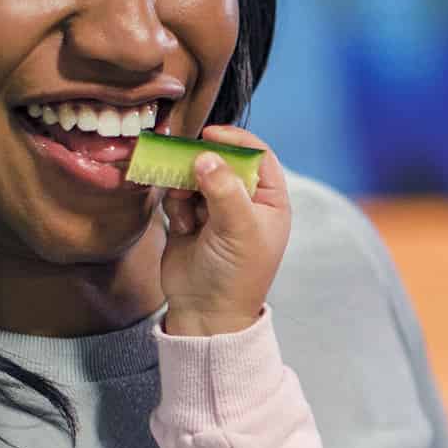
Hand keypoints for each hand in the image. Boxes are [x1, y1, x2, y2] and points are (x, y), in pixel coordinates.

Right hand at [160, 124, 290, 336]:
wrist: (205, 312)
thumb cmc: (235, 275)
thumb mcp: (238, 229)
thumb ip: (224, 190)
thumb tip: (206, 156)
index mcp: (270, 201)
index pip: (257, 156)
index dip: (236, 141)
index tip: (210, 135)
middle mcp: (245, 201)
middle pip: (222, 161)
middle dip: (201, 165)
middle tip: (186, 170)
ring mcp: (216, 209)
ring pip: (196, 175)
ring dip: (186, 187)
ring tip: (187, 212)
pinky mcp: (190, 218)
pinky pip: (178, 193)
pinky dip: (176, 205)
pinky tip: (182, 227)